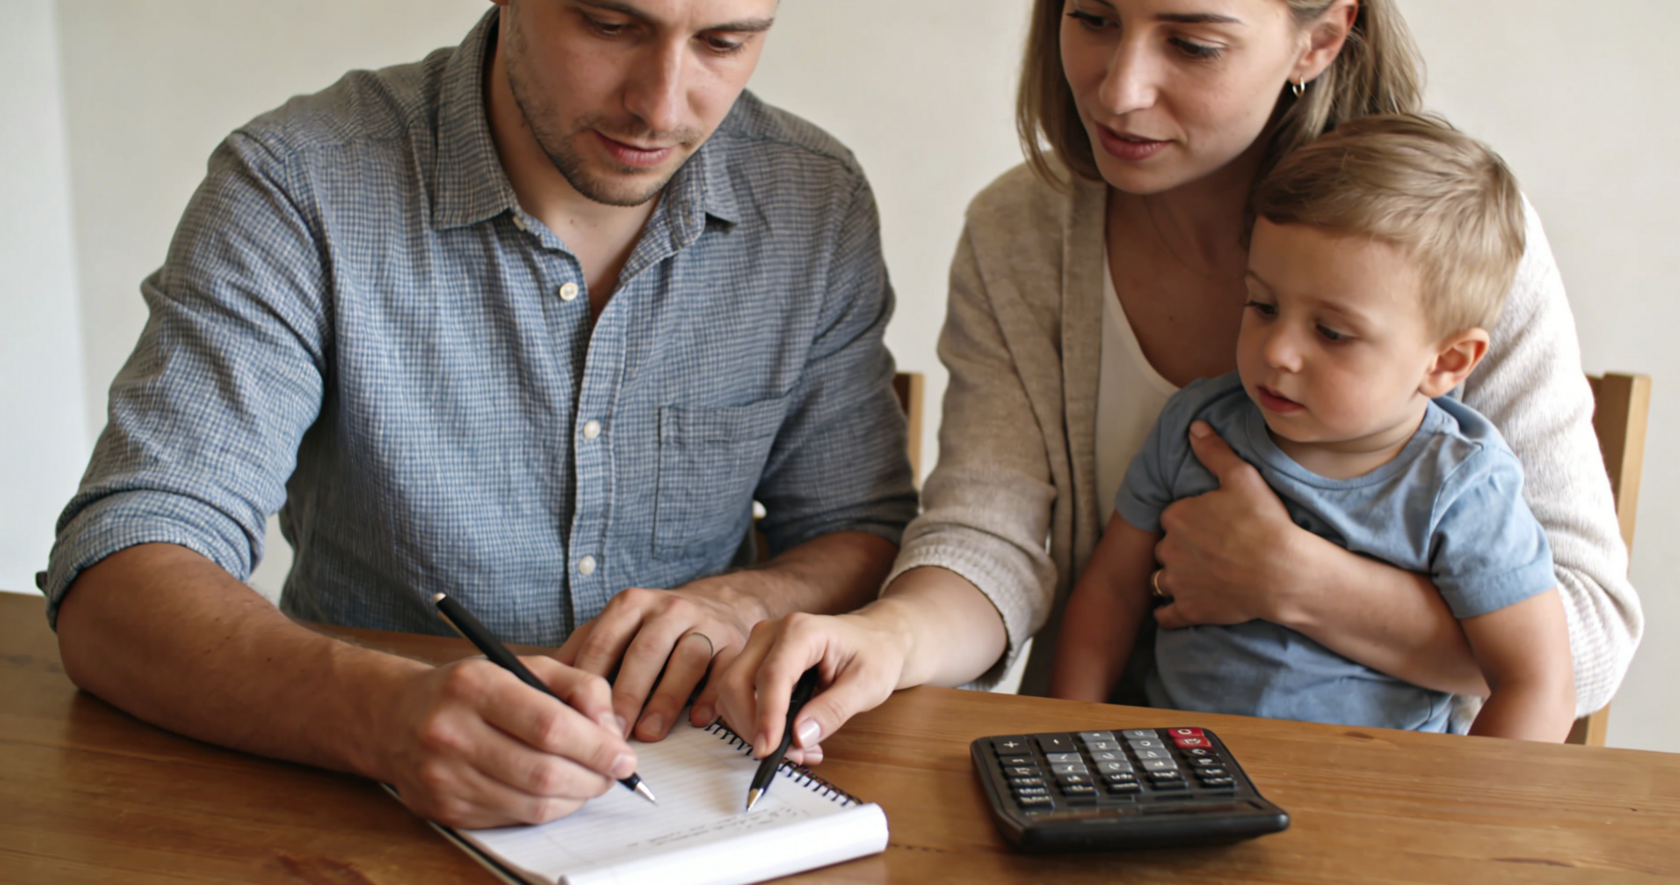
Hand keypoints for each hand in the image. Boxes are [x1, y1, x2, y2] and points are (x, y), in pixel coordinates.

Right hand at [378, 655, 635, 827]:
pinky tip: (555, 792)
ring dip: (574, 798)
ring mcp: (443, 776)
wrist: (394, 717)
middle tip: (613, 774)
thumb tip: (612, 730)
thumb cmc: (469, 689)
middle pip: (543, 771)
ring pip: (531, 803)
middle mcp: (450, 732)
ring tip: (589, 782)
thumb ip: (578, 686)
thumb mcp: (523, 666)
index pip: (549, 726)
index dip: (596, 747)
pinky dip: (545, 809)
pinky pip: (512, 818)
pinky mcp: (443, 808)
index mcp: (473, 686)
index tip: (624, 757)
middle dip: (592, 778)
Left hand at [556, 579, 767, 742]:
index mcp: (631, 605)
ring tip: (650, 732)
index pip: (604, 642)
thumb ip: (583, 650)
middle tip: (612, 734)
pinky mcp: (734, 643)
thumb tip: (538, 684)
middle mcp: (668, 609)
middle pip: (644, 652)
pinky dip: (712, 696)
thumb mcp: (617, 628)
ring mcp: (704, 624)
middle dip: (626, 695)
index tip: (577, 717)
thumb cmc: (656, 628)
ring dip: (667, 699)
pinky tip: (698, 719)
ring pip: (686, 660)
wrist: (721, 605)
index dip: (589, 683)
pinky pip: (724, 670)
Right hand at [712, 609, 913, 766]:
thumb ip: (833, 709)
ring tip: (797, 750)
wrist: (872, 640)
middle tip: (791, 757)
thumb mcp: (868, 685)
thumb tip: (799, 736)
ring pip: (730, 693)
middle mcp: (770, 633)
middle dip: (753, 727)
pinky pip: (737, 696)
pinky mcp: (753, 662)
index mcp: (801, 631)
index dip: (766, 716)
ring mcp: (758, 646)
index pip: (772, 675)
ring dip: (752, 729)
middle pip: (737, 683)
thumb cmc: (873, 656)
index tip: (767, 750)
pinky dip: (752, 723)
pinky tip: (784, 738)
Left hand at [1152, 421, 1299, 629]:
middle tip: (1207, 552)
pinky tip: (1179, 609)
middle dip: (1179, 549)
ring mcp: (1177, 582)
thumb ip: (1214, 452)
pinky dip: (1169, 613)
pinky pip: (1165, 616)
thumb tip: (1194, 428)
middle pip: (1165, 548)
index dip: (1189, 521)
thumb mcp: (1242, 478)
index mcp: (1176, 516)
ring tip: (1196, 578)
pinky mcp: (1188, 610)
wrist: (1284, 571)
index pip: (1172, 517)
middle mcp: (1169, 549)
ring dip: (1172, 579)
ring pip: (1161, 580)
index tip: (1209, 526)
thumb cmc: (1265, 523)